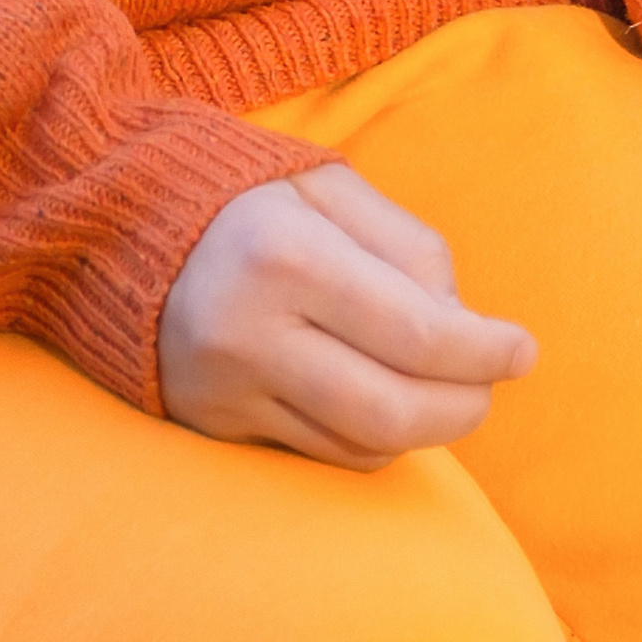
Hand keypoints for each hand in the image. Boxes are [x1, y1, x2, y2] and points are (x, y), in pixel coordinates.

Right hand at [158, 162, 535, 466]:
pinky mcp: (213, 427)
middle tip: (493, 383)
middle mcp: (249, 333)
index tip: (524, 350)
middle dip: (464, 406)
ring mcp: (226, 391)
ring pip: (360, 447)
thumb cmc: (244, 193)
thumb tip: (467, 326)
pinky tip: (383, 400)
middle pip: (393, 413)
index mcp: (284, 253)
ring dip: (424, 429)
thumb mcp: (328, 185)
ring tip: (446, 390)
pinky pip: (317, 456)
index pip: (415, 335)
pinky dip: (369, 440)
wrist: (116, 226)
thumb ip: (407, 247)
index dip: (485, 352)